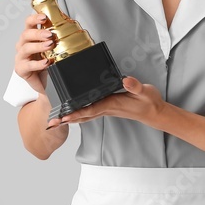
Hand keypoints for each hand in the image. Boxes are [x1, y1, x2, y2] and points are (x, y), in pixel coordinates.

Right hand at [14, 13, 55, 94]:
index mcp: (31, 37)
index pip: (29, 23)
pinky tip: (46, 62)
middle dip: (38, 33)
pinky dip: (38, 63)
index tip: (44, 17)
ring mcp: (21, 57)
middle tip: (50, 35)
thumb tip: (73, 28)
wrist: (45, 83)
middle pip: (26, 34)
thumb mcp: (54, 49)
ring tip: (49, 46)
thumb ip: (58, 38)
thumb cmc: (47, 64)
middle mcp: (24, 45)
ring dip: (38, 46)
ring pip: (26, 48)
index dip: (35, 18)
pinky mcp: (21, 69)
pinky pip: (28, 65)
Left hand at [47, 76, 166, 127]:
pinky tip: (71, 114)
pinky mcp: (107, 108)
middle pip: (82, 115)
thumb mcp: (144, 91)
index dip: (77, 113)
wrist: (154, 112)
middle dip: (67, 119)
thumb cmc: (148, 102)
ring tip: (55, 121)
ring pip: (84, 116)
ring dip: (70, 118)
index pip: (90, 110)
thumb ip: (135, 86)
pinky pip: (89, 112)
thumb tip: (126, 80)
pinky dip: (78, 114)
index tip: (64, 116)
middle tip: (51, 123)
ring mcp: (105, 109)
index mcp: (111, 104)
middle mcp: (105, 109)